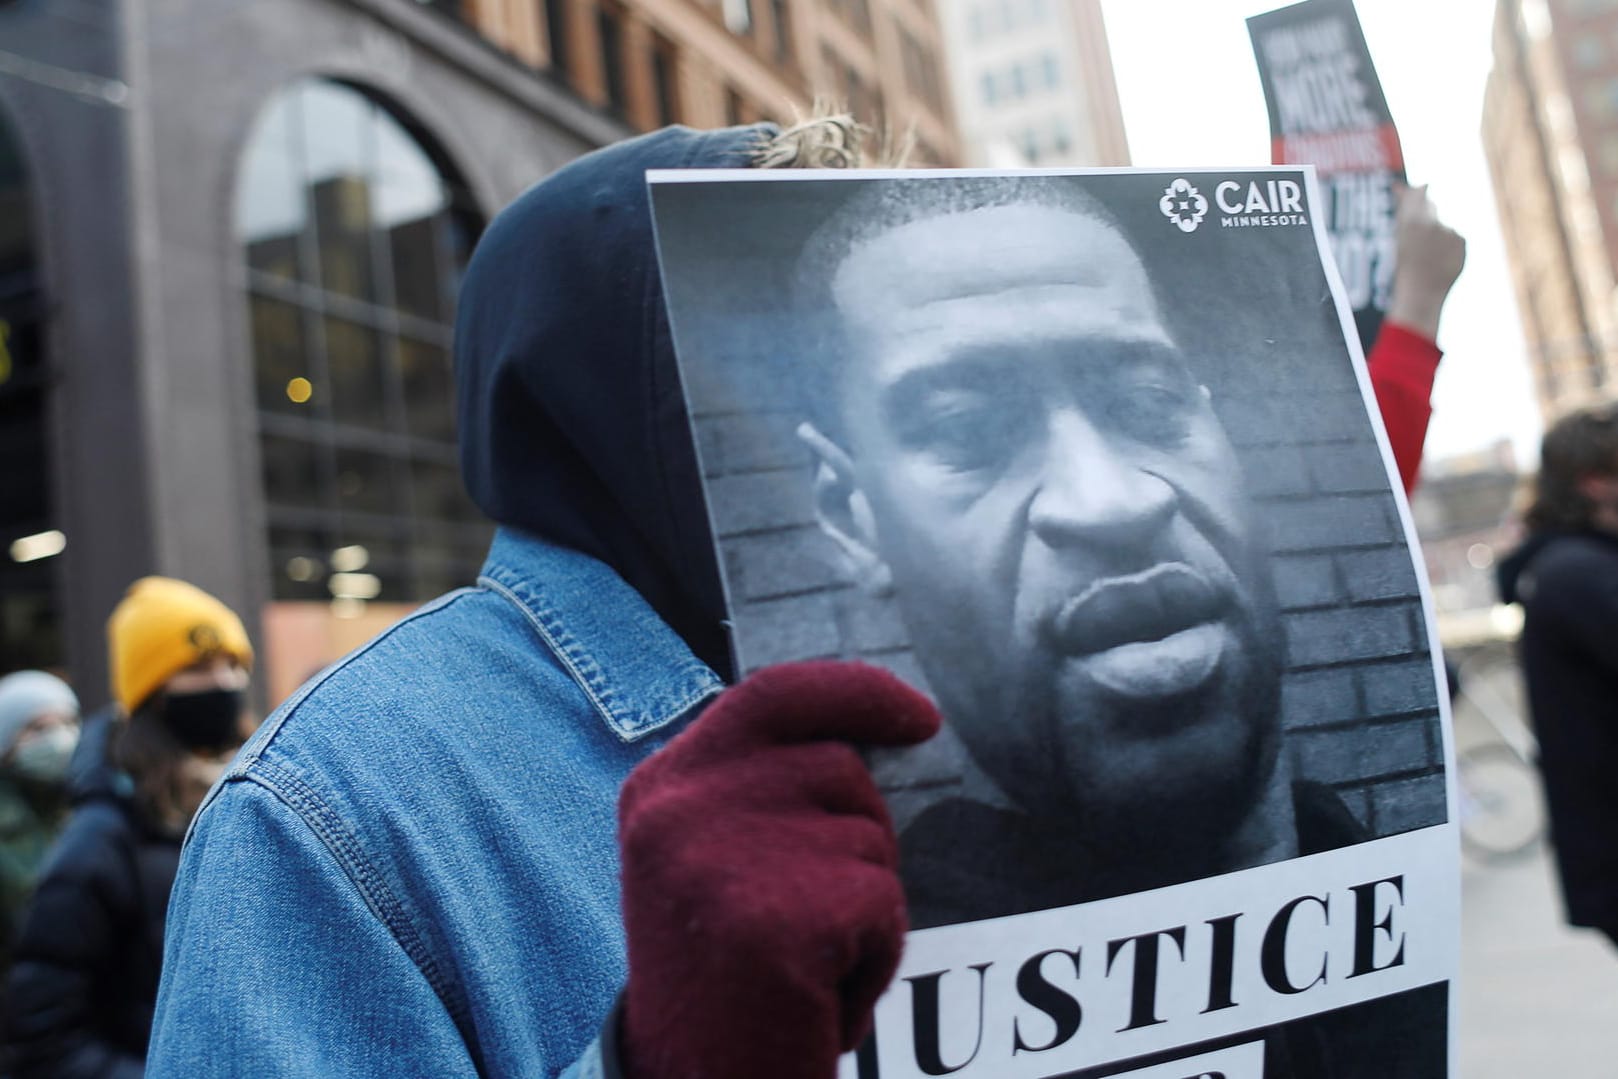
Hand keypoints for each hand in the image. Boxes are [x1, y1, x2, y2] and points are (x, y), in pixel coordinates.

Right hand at [617, 661, 941, 1078]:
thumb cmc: (722, 980)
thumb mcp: (708, 861)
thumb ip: (760, 790)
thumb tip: (873, 732)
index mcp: (661, 788)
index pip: (772, 694)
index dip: (855, 692)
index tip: (919, 714)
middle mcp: (682, 807)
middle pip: (837, 767)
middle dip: (859, 835)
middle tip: (810, 917)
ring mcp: (727, 855)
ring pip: (869, 836)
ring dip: (865, 900)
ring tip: (804, 958)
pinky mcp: (782, 912)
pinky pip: (884, 902)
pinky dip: (876, 954)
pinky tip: (820, 991)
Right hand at [1386, 184, 1465, 339]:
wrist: (1421, 294)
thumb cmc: (1403, 269)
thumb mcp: (1399, 238)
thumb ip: (1410, 209)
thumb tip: (1424, 184)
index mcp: (1410, 222)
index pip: (1417, 194)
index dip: (1417, 191)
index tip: (1416, 188)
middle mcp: (1432, 223)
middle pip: (1431, 209)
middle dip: (1425, 216)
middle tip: (1418, 239)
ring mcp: (1449, 233)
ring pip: (1443, 226)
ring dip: (1436, 236)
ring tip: (1427, 258)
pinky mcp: (1462, 242)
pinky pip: (1455, 238)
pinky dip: (1448, 247)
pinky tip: (1439, 261)